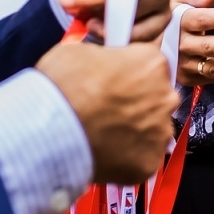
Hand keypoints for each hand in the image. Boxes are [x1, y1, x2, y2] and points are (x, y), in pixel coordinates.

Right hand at [37, 41, 177, 184]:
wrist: (49, 127)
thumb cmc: (63, 87)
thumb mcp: (79, 51)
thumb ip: (104, 57)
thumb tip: (102, 64)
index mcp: (152, 63)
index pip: (150, 66)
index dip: (129, 74)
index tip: (114, 83)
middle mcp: (164, 97)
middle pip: (156, 99)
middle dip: (135, 104)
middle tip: (106, 110)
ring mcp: (159, 132)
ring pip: (152, 131)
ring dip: (133, 132)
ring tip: (102, 134)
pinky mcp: (149, 163)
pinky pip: (141, 158)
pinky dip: (126, 158)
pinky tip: (104, 152)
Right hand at [172, 0, 213, 87]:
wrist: (149, 44)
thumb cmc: (171, 19)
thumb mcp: (177, 2)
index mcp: (179, 22)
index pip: (202, 19)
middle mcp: (181, 45)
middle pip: (206, 46)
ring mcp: (184, 63)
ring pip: (211, 69)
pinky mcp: (188, 77)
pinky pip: (213, 78)